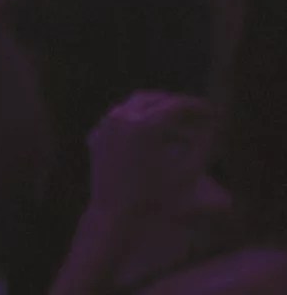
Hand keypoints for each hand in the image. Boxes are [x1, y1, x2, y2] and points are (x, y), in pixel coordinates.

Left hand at [86, 92, 214, 217]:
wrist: (116, 213)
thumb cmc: (157, 197)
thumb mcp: (187, 171)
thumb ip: (203, 144)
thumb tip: (213, 125)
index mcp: (146, 125)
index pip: (176, 105)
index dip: (197, 107)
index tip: (213, 111)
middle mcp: (123, 117)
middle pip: (155, 99)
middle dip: (177, 105)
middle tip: (196, 113)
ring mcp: (106, 124)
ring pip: (135, 105)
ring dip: (158, 110)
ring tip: (178, 123)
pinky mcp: (97, 134)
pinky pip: (121, 118)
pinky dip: (139, 119)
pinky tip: (154, 133)